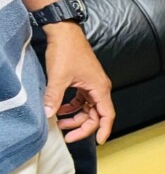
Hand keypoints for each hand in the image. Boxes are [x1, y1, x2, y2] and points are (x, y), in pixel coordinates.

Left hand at [42, 23, 114, 143]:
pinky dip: (71, 107)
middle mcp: (99, 88)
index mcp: (100, 88)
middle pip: (96, 115)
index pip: (107, 115)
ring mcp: (92, 84)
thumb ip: (54, 97)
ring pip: (88, 109)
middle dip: (82, 127)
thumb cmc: (67, 50)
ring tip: (59, 122)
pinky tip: (59, 108)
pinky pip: (81, 100)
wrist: (64, 32)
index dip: (104, 130)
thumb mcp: (58, 77)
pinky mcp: (84, 81)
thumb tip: (49, 114)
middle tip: (67, 136)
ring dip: (75, 117)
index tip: (98, 142)